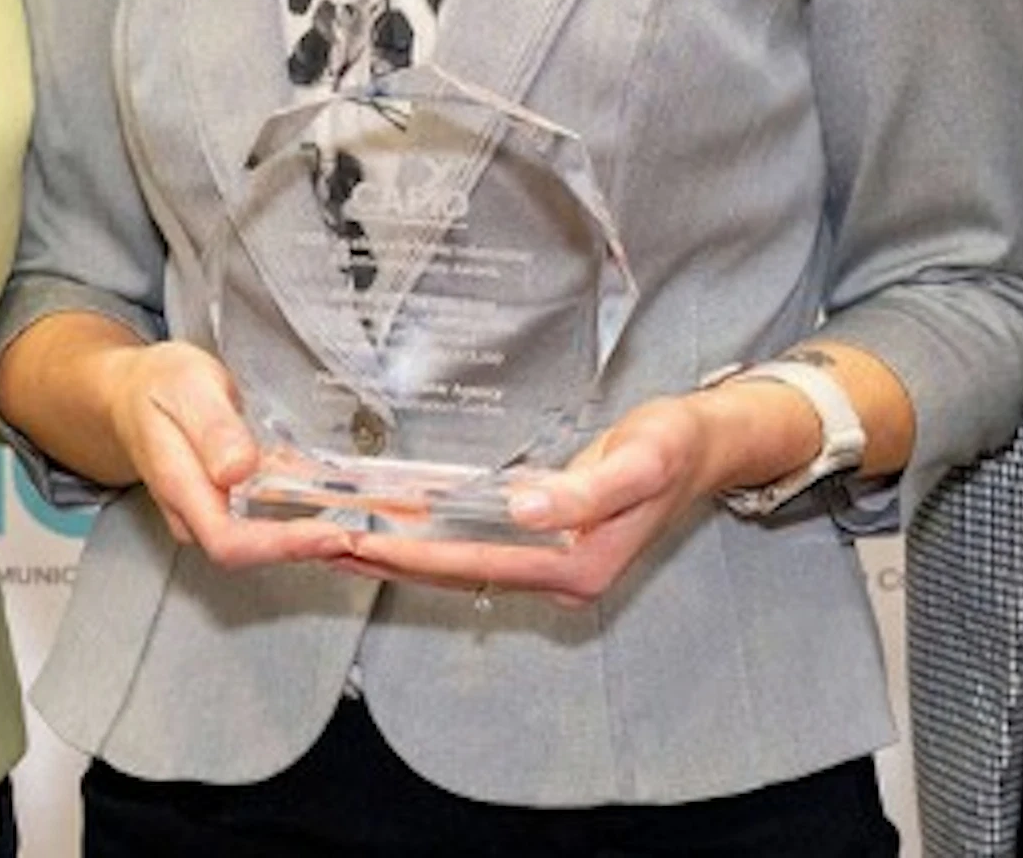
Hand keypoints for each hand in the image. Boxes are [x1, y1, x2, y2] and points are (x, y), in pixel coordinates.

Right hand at [99, 338, 357, 570]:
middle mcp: (193, 513)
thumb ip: (212, 428)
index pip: (229, 540)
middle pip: (250, 552)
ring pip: (260, 543)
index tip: (332, 534)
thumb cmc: (159, 385)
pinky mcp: (224, 506)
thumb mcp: (187, 387)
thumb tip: (238, 470)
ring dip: (310, 540)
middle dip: (307, 548)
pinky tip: (337, 511)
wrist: (131, 392)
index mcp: (180, 487)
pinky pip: (264, 525)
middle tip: (363, 534)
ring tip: (361, 527)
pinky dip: (302, 522)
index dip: (282, 546)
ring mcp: (207, 514)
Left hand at [333, 388, 783, 606]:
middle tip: (316, 542)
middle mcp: (560, 577)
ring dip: (400, 555)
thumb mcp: (640, 458)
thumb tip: (522, 508)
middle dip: (387, 560)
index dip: (411, 554)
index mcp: (577, 565)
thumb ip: (584, 489)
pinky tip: (396, 528)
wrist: (706, 447)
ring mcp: (553, 566)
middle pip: (456, 574)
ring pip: (460, 567)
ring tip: (335, 539)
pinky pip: (476, 550)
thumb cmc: (673, 444)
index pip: (474, 563)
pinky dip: (430, 542)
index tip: (353, 542)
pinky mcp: (548, 546)